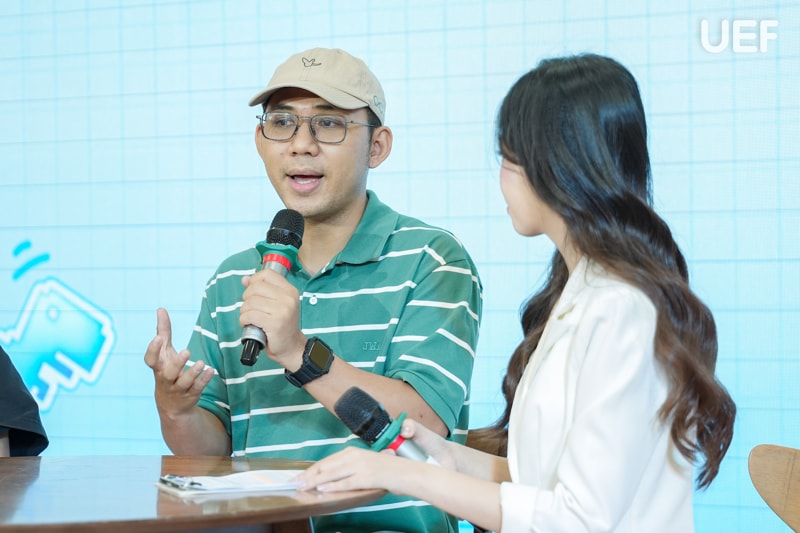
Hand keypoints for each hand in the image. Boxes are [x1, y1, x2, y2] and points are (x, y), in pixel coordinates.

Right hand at [144, 308, 213, 417]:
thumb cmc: (166, 370)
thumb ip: (163, 331)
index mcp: (158, 367)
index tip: (158, 338)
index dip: (152, 349)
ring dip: (193, 372)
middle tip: (186, 351)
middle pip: (168, 373)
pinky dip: (204, 380)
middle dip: (177, 363)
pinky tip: (211, 370)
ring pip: (184, 382)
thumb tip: (161, 309)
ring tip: (201, 362)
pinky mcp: (191, 394)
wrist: (171, 405)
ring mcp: (178, 388)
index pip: (150, 360)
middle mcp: (166, 379)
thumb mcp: (164, 352)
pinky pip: (197, 388)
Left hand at [240, 270, 305, 368]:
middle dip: (247, 297)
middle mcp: (288, 298)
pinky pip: (250, 315)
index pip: (268, 274)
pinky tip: (248, 323)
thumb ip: (262, 290)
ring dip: (244, 311)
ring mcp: (282, 310)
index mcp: (290, 291)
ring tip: (249, 317)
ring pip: (251, 302)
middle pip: (256, 287)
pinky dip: (244, 319)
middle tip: (250, 307)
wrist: (291, 347)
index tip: (252, 291)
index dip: (254, 280)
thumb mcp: (277, 303)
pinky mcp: (274, 323)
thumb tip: (245, 279)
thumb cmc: (282, 326)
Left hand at [295, 419, 455, 493]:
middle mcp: (355, 456)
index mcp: (354, 452)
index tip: (300, 476)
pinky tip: (323, 490)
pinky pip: (346, 483)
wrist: (408, 473)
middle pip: (326, 466)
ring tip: (303, 487)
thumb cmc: (389, 471)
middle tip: (294, 483)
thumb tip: (332, 479)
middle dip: (308, 476)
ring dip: (315, 482)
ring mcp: (361, 466)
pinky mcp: (366, 477)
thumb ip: (351, 470)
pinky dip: (333, 487)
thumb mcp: (367, 465)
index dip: (312, 470)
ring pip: (332, 474)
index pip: (327, 461)